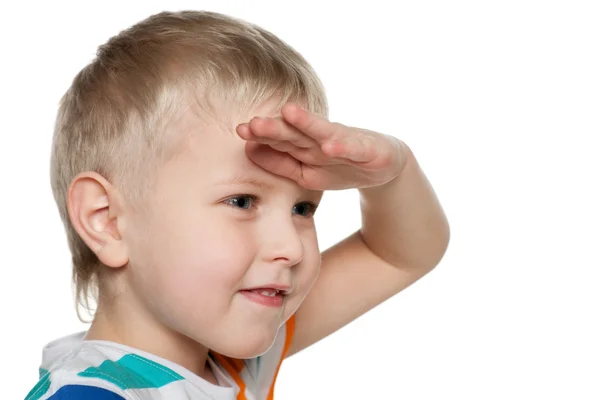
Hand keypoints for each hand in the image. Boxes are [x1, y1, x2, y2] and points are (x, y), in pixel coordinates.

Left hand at [236, 103, 408, 190]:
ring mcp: (345, 142)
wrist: (385, 165)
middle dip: (276, 127)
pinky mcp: (367, 149)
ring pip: (323, 132)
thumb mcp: (306, 172)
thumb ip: (280, 162)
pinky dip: (343, 147)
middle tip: (254, 122)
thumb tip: (249, 150)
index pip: (280, 139)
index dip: (262, 134)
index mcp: (305, 146)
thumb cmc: (341, 165)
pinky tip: (330, 145)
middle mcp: (322, 139)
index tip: (240, 130)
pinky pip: (353, 148)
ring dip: (306, 123)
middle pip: (296, 132)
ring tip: (288, 114)